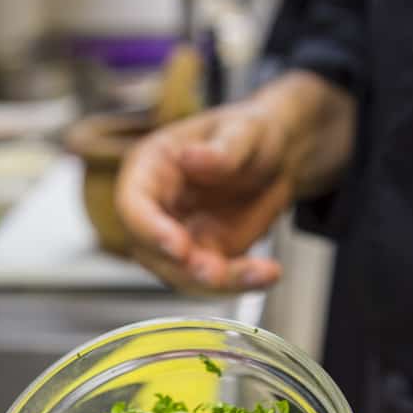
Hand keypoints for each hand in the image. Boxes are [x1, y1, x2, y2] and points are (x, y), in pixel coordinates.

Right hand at [114, 71, 354, 292]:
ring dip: (218, 282)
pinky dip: (243, 283)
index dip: (148, 229)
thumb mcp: (246, 130)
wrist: (279, 157)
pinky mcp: (206, 256)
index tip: (177, 246)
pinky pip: (216, 280)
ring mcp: (180, 236)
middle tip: (217, 273)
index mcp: (152, 168)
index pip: (132, 204)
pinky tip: (268, 273)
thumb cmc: (252, 133)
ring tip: (260, 272)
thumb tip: (188, 159)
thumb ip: (223, 148)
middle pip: (152, 252)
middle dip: (184, 268)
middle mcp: (158, 208)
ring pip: (184, 275)